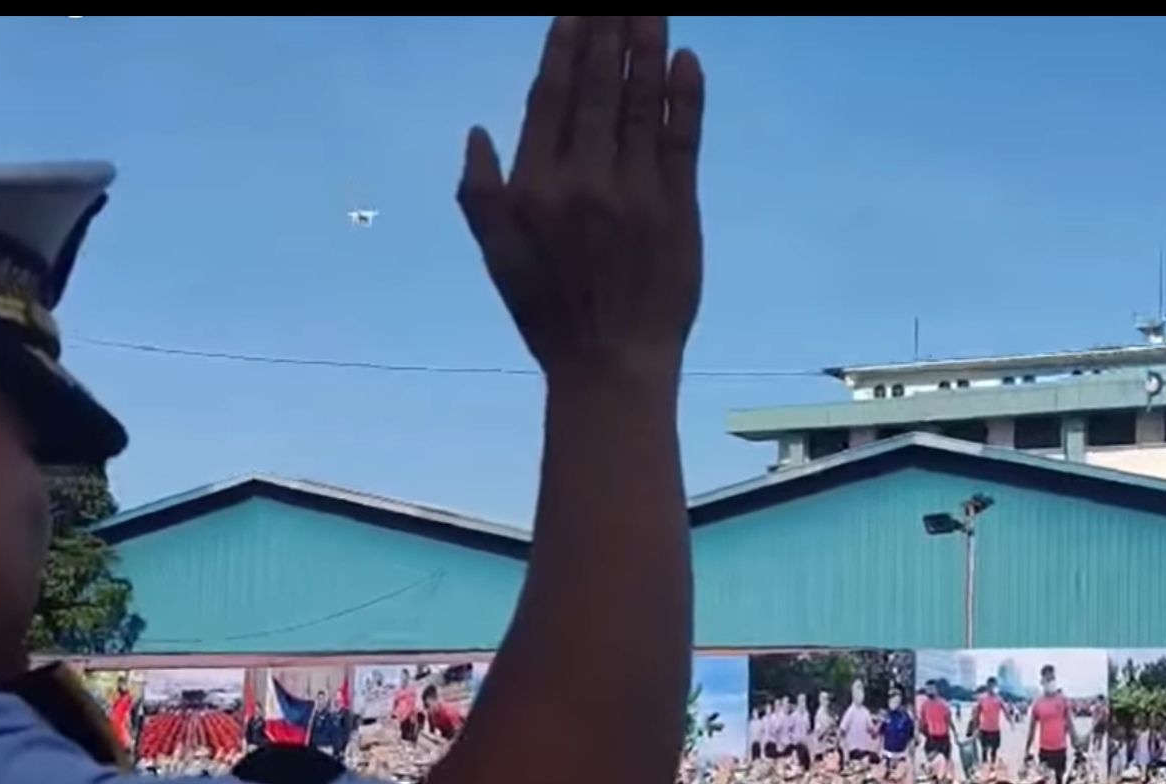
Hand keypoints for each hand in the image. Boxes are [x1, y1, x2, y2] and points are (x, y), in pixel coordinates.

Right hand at [459, 16, 704, 388]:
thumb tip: (478, 132)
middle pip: (598, 87)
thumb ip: (480, 191)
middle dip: (609, 29)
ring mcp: (634, 193)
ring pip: (640, 104)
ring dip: (647, 47)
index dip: (565, 47)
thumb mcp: (495, 255)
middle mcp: (583, 181)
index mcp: (534, 186)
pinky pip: (681, 142)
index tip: (577, 9)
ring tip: (651, 6)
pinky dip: (685, 98)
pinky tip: (687, 59)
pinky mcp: (678, 210)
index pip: (551, 97)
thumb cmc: (549, 312)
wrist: (610, 365)